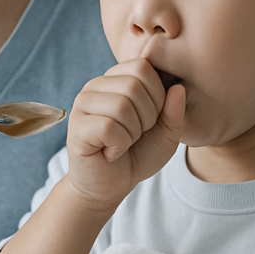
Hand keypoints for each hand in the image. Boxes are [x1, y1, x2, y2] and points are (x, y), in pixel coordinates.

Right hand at [66, 58, 184, 210]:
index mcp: (115, 79)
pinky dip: (119, 145)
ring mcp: (82, 104)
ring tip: (122, 143)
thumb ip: (175, 113)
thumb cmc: (137, 154)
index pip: (142, 67)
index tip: (150, 119)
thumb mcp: (166, 134)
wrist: (111, 187)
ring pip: (121, 107)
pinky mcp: (76, 127)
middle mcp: (95, 85)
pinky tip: (111, 152)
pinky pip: (108, 128)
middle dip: (146, 118)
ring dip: (132, 134)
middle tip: (135, 135)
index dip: (157, 95)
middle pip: (133, 86)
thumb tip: (178, 88)